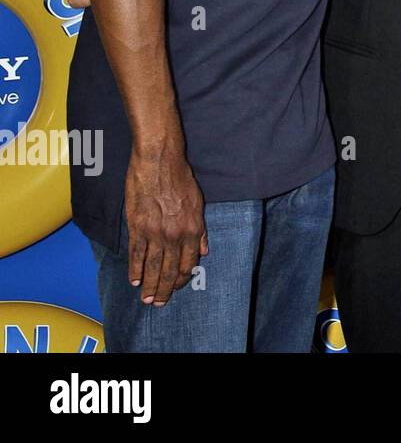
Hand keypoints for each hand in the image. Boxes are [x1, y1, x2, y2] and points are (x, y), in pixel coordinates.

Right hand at [124, 143, 206, 304]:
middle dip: (164, 289)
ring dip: (148, 285)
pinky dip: (134, 269)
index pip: (188, 262)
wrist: (158, 161)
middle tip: (158, 303)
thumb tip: (203, 250)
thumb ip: (200, 230)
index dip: (182, 278)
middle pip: (168, 269)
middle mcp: (174, 235)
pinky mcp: (137, 227)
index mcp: (192, 229)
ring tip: (146, 298)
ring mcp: (154, 232)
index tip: (177, 288)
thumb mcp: (198, 202)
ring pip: (151, 266)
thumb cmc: (180, 178)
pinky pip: (136, 254)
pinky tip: (134, 280)